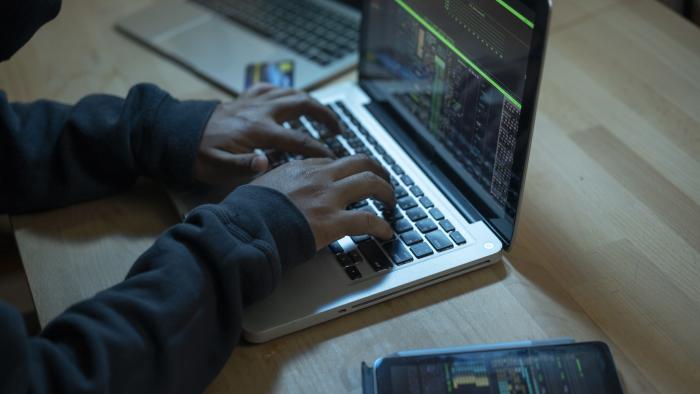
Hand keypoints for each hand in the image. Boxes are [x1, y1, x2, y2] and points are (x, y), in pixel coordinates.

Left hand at [194, 84, 341, 185]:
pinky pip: (271, 88)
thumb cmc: (198, 155)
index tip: (333, 156)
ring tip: (324, 115)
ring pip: (291, 93)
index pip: (298, 138)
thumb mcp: (218, 167)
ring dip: (311, 102)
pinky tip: (291, 100)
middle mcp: (259, 111)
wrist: (176, 135)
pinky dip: (285, 92)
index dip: (319, 148)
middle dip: (325, 115)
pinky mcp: (244, 99)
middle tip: (338, 129)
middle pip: (302, 104)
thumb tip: (265, 163)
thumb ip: (243, 166)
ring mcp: (253, 102)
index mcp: (257, 130)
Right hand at [251, 155, 395, 249]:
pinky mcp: (333, 222)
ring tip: (391, 202)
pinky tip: (386, 232)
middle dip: (378, 170)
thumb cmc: (247, 212)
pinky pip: (367, 219)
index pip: (334, 162)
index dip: (349, 170)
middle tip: (383, 181)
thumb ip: (275, 185)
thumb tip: (275, 192)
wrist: (244, 228)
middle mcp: (319, 177)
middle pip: (361, 162)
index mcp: (300, 168)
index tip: (353, 178)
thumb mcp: (259, 186)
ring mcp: (328, 197)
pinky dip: (381, 226)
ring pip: (370, 182)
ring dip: (387, 191)